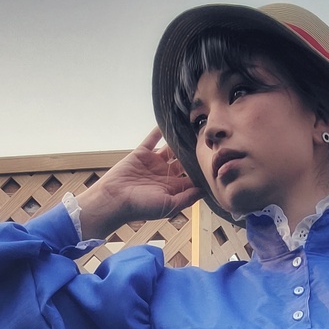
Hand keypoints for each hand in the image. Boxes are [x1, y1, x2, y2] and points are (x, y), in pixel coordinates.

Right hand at [74, 128, 203, 238]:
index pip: (192, 176)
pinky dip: (159, 131)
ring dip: (179, 140)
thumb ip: (187, 198)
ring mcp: (153, 163)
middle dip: (193, 152)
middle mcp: (165, 175)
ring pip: (170, 148)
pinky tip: (169, 121)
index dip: (201, 169)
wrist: (114, 199)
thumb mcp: (169, 206)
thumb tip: (205, 190)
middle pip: (183, 160)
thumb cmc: (141, 207)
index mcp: (173, 188)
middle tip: (206, 138)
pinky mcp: (141, 153)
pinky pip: (152, 139)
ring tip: (190, 127)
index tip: (213, 158)